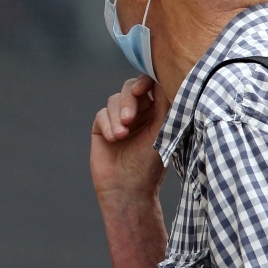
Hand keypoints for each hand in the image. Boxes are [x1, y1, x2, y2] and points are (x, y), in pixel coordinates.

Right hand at [90, 76, 166, 202]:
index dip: (144, 81)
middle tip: (130, 119)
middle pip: (130, 88)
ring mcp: (118, 120)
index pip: (150, 86)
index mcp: (156, 112)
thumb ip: (165, 103)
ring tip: (122, 135)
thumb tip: (165, 77)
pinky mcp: (101, 128)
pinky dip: (107, 125)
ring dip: (118, 116)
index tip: (141, 89)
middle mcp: (138, 113)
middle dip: (129, 100)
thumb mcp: (162, 131)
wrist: (128, 190)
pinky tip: (114, 139)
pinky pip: (101, 114)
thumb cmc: (150, 164)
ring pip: (114, 100)